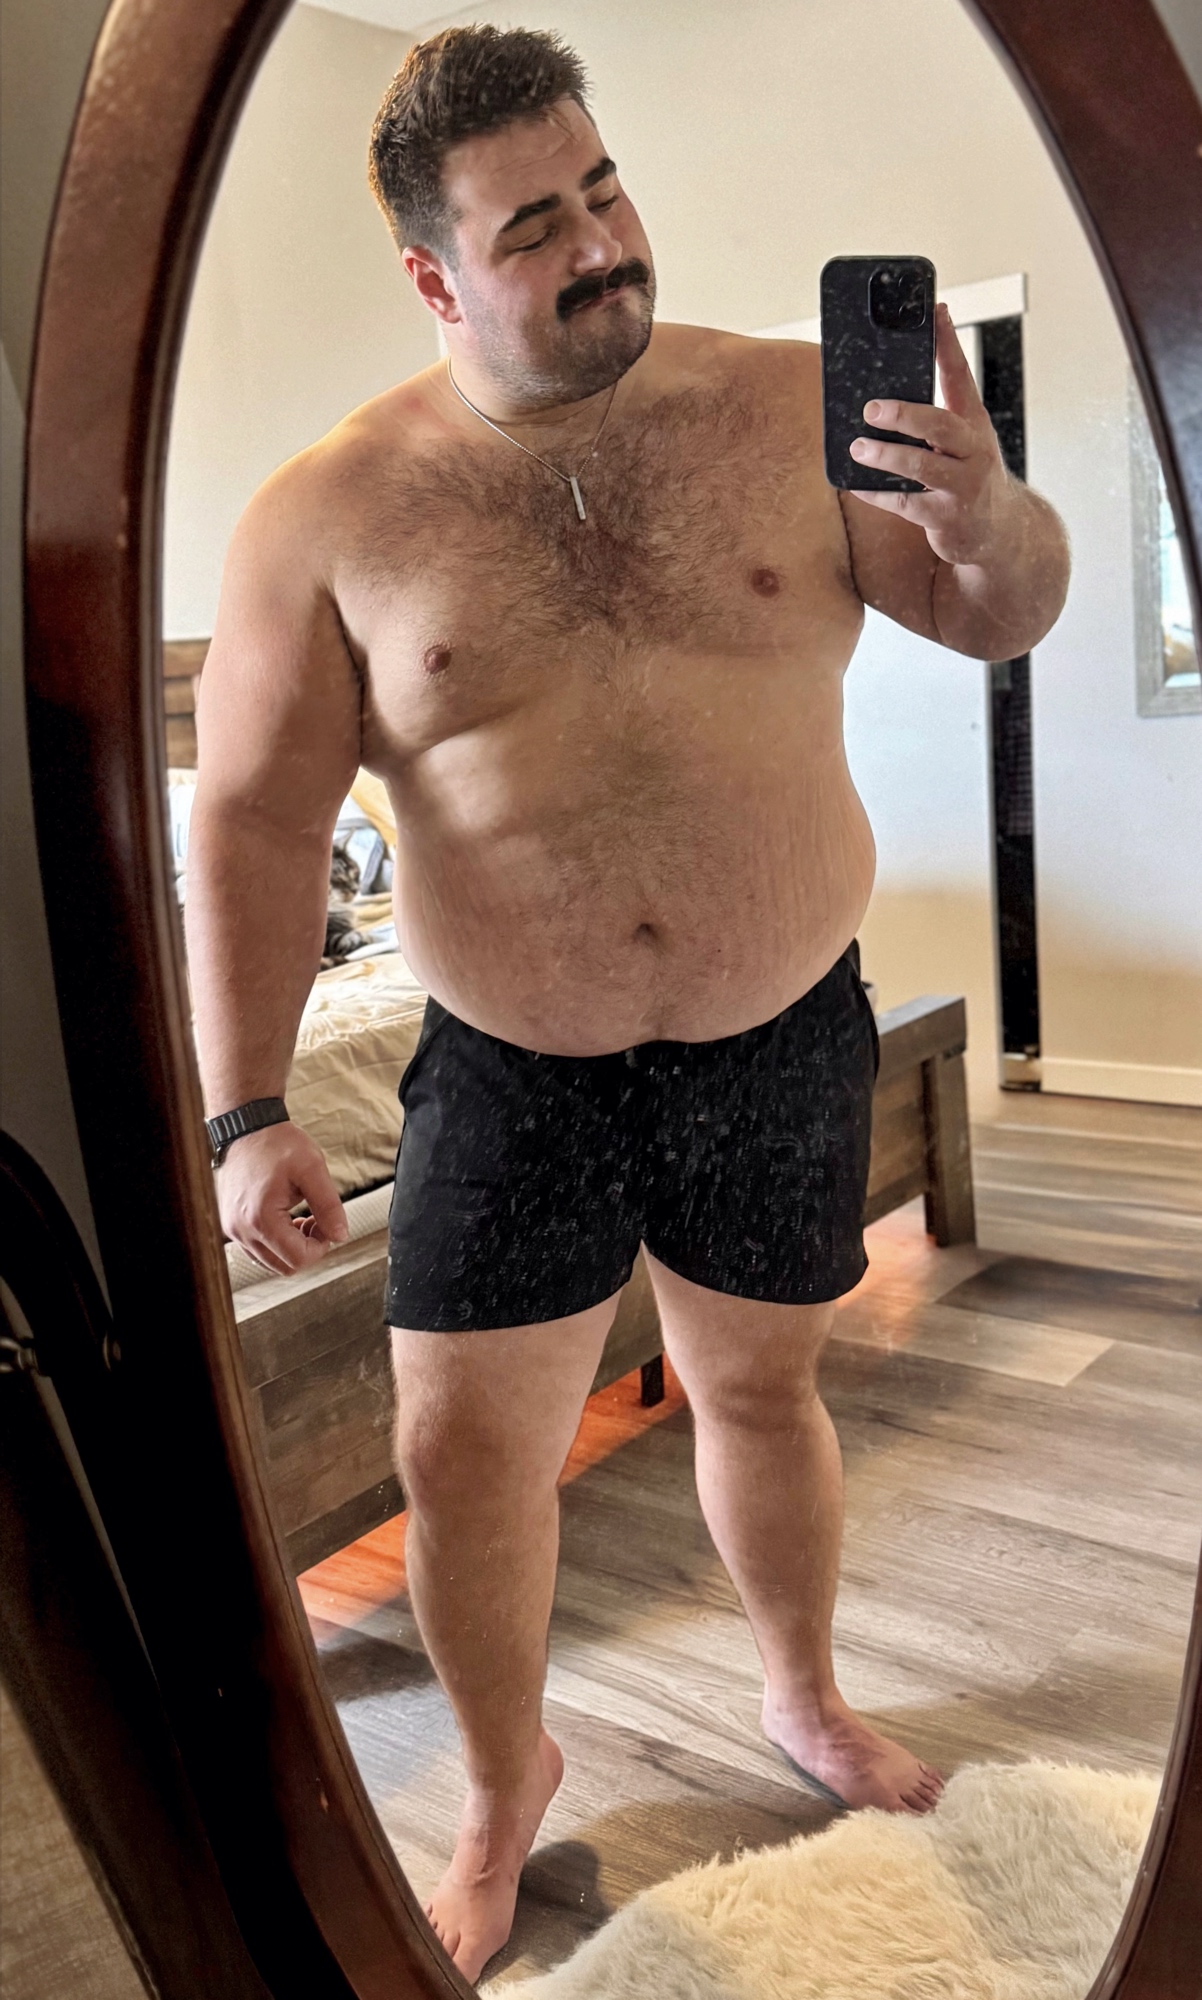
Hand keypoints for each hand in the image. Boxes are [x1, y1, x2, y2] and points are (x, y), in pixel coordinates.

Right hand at [216, 1119, 347, 1275]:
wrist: (247, 1128)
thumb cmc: (277, 1144)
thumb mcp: (312, 1169)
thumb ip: (329, 1206)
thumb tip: (341, 1236)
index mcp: (261, 1219)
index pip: (298, 1259)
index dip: (321, 1247)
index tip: (327, 1224)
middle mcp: (241, 1230)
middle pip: (285, 1267)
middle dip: (308, 1249)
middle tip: (317, 1221)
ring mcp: (232, 1230)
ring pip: (270, 1262)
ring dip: (292, 1247)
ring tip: (301, 1218)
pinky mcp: (231, 1225)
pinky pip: (257, 1250)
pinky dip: (276, 1242)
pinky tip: (286, 1219)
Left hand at [848, 302, 1013, 566]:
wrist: (1000, 530)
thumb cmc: (969, 475)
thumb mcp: (962, 441)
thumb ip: (933, 417)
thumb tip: (879, 391)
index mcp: (974, 423)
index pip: (962, 376)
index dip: (948, 343)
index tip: (936, 310)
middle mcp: (974, 450)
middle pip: (940, 425)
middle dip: (905, 415)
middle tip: (871, 409)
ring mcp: (963, 486)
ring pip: (922, 467)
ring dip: (887, 457)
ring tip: (857, 448)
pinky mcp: (948, 519)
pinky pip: (907, 504)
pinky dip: (878, 495)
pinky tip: (856, 486)